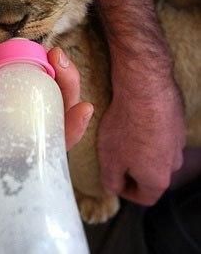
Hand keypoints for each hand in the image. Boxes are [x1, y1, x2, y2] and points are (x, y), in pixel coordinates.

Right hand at [0, 43, 91, 150]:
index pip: (43, 143)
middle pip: (55, 110)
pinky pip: (36, 66)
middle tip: (62, 62)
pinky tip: (44, 46)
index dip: (69, 131)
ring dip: (60, 71)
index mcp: (1, 135)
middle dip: (69, 89)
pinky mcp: (11, 70)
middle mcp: (13, 115)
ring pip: (50, 87)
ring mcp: (14, 91)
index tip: (84, 108)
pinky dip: (43, 57)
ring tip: (55, 52)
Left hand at [98, 72, 184, 204]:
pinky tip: (133, 117)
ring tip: (122, 134)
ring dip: (141, 148)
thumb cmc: (125, 125)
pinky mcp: (176, 120)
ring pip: (158, 152)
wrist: (144, 88)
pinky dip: (148, 130)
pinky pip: (161, 132)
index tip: (115, 181)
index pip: (146, 197)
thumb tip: (114, 187)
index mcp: (158, 178)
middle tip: (115, 155)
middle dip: (133, 169)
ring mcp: (178, 140)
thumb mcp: (109, 159)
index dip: (127, 192)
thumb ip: (111, 180)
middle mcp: (174, 162)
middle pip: (153, 174)